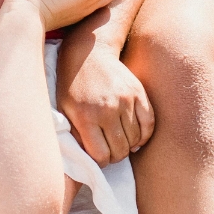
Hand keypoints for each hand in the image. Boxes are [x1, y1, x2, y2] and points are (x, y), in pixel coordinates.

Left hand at [56, 36, 153, 165]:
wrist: (89, 52)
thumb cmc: (72, 85)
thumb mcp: (64, 111)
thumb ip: (76, 136)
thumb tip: (89, 160)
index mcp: (86, 116)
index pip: (101, 156)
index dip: (100, 161)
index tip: (98, 156)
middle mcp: (107, 110)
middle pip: (120, 150)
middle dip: (114, 155)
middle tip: (109, 149)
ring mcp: (125, 100)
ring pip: (134, 140)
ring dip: (128, 146)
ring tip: (119, 140)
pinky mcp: (138, 92)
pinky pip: (149, 123)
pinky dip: (144, 135)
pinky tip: (136, 137)